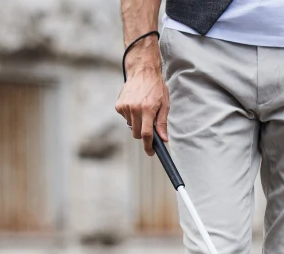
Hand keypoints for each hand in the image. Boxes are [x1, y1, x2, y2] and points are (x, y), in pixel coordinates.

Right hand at [115, 39, 168, 155]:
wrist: (143, 71)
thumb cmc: (156, 87)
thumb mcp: (164, 104)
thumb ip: (162, 122)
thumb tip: (163, 139)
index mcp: (147, 109)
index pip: (147, 134)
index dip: (149, 146)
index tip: (151, 152)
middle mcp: (134, 109)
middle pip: (137, 134)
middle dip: (144, 134)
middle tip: (150, 125)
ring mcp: (125, 107)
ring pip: (131, 126)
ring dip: (137, 123)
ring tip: (143, 109)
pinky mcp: (119, 105)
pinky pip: (125, 118)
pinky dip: (131, 116)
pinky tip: (135, 105)